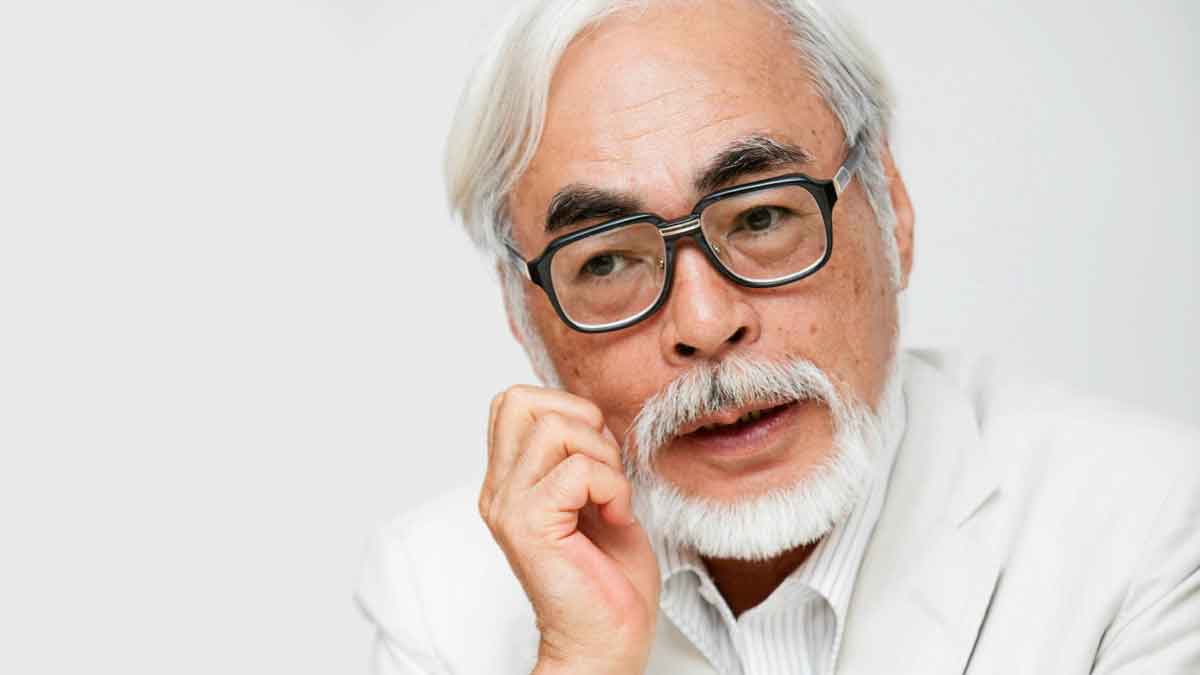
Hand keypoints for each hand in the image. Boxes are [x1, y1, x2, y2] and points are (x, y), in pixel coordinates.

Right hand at [479, 385, 659, 674]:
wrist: (606, 641)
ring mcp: (509, 506)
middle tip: (601, 470)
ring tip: (609, 497)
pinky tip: (615, 517)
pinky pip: (578, 470)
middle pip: (520, 400)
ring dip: (601, 456)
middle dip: (580, 419)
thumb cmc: (608, 580)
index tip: (595, 456)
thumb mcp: (596, 497)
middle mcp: (500, 490)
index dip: (565, 408)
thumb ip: (582, 454)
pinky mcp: (529, 525)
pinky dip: (612, 486)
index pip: (514, 402)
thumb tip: (592, 416)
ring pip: (554, 427)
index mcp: (511, 481)